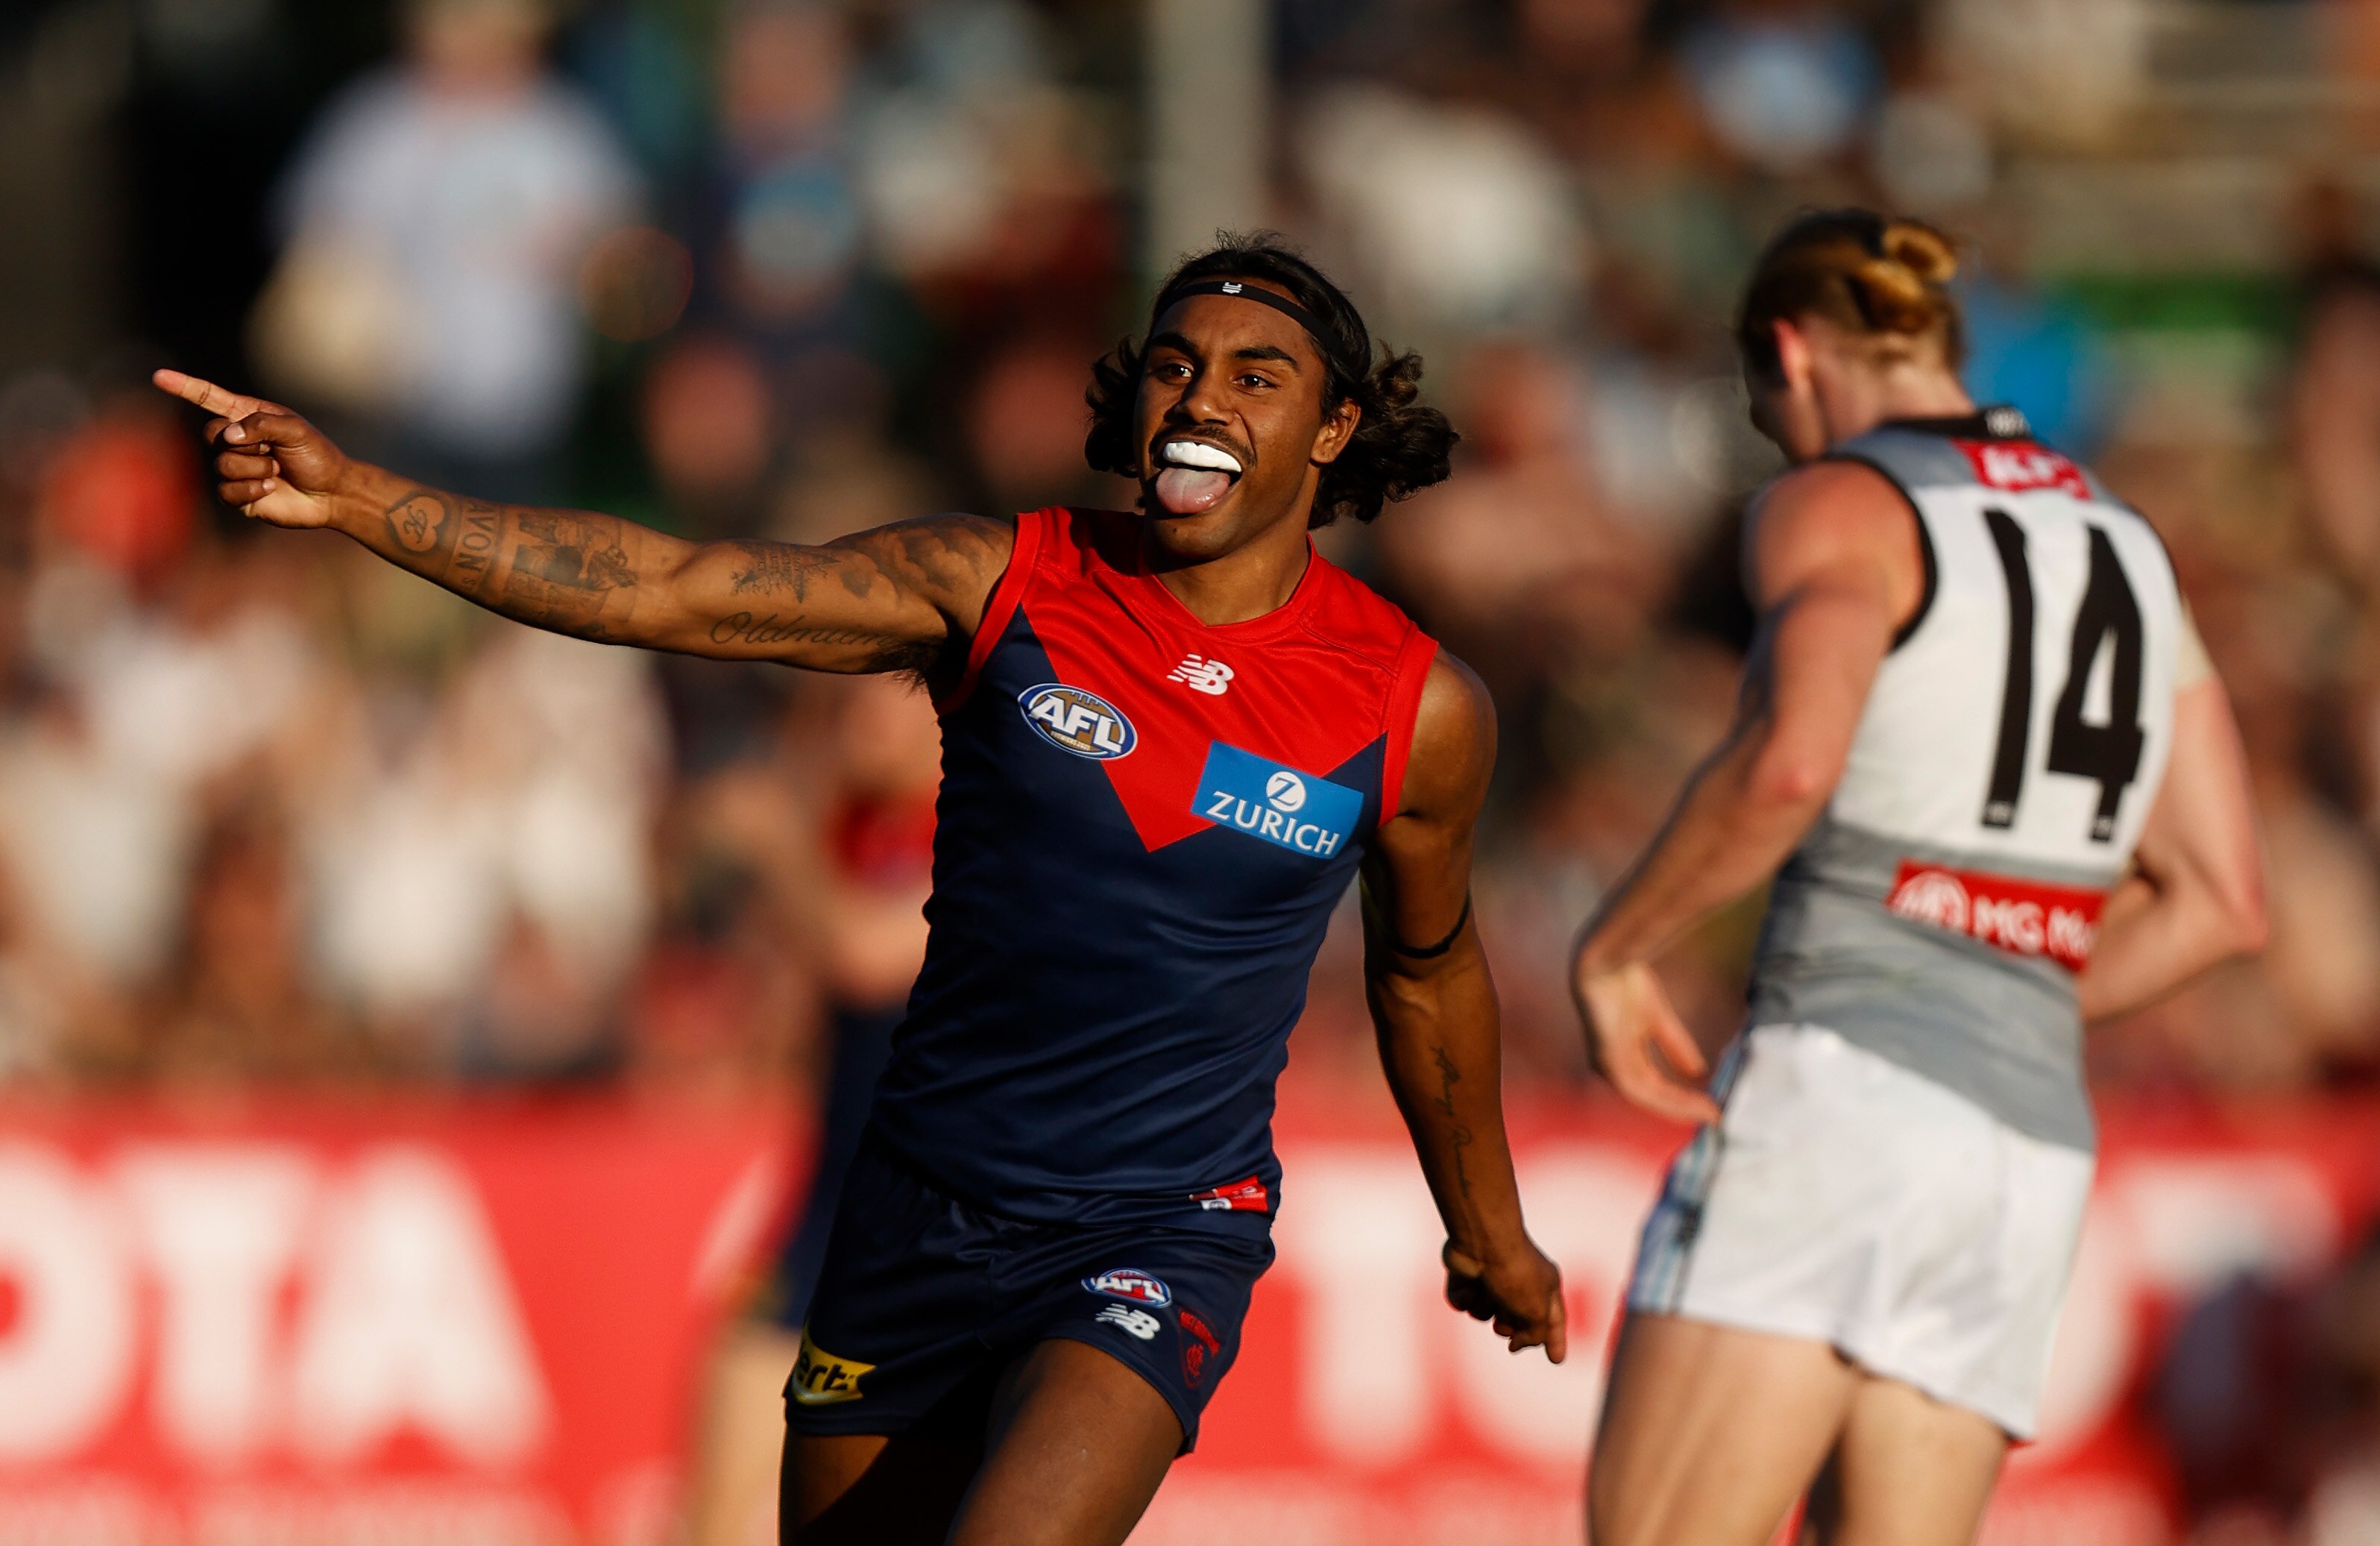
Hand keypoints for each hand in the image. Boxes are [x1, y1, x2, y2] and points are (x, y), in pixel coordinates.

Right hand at [152, 369, 352, 528]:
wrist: (331, 493)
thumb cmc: (317, 456)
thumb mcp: (296, 430)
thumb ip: (261, 424)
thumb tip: (228, 435)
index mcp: (248, 416)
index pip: (210, 398)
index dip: (185, 387)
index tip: (159, 376)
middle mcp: (237, 440)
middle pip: (212, 434)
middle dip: (245, 444)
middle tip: (274, 451)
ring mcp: (235, 468)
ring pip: (222, 464)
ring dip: (255, 468)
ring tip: (277, 470)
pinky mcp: (237, 495)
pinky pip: (226, 490)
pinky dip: (252, 489)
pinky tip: (271, 488)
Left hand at [1443, 1238, 1566, 1362]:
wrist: (1481, 1242)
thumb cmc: (1516, 1275)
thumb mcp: (1536, 1313)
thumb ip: (1535, 1336)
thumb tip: (1516, 1344)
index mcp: (1545, 1286)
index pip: (1553, 1321)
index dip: (1555, 1341)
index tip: (1556, 1360)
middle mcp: (1519, 1283)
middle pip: (1513, 1323)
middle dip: (1506, 1325)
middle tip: (1502, 1321)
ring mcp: (1491, 1280)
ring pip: (1484, 1314)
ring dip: (1484, 1308)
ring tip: (1487, 1290)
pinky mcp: (1467, 1277)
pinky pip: (1463, 1304)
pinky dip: (1465, 1298)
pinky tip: (1468, 1284)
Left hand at [1573, 956, 1720, 1124]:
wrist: (1605, 964)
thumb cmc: (1624, 984)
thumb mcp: (1659, 1020)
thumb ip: (1676, 1046)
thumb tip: (1698, 1071)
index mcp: (1621, 1056)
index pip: (1654, 1085)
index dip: (1682, 1096)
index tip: (1710, 1104)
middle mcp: (1612, 1067)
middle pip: (1655, 1096)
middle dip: (1686, 1106)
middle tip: (1716, 1116)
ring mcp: (1609, 1068)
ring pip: (1652, 1098)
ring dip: (1683, 1106)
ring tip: (1710, 1113)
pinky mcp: (1611, 1066)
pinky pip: (1645, 1091)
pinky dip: (1672, 1099)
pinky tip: (1694, 1104)